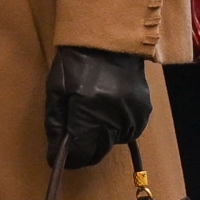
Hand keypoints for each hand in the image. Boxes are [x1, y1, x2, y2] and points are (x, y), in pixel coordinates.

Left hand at [44, 47, 151, 169]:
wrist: (109, 39)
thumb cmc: (76, 63)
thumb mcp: (56, 91)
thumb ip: (56, 123)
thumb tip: (55, 153)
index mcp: (89, 112)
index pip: (81, 152)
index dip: (70, 159)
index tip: (60, 158)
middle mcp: (114, 118)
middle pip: (99, 152)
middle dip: (84, 150)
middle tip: (74, 138)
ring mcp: (132, 115)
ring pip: (114, 143)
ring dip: (101, 139)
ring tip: (92, 117)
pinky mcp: (144, 110)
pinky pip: (129, 132)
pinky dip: (117, 129)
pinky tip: (108, 113)